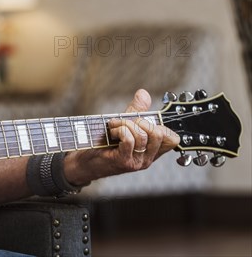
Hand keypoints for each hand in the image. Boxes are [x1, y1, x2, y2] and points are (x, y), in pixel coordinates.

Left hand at [64, 89, 179, 185]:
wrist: (85, 162)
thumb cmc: (104, 144)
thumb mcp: (123, 125)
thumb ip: (136, 111)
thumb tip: (143, 94)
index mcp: (151, 151)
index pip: (172, 139)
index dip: (161, 125)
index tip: (142, 120)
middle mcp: (147, 158)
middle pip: (158, 133)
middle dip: (140, 121)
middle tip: (124, 122)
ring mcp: (137, 162)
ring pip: (142, 135)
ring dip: (125, 123)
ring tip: (113, 126)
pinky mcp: (124, 162)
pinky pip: (129, 139)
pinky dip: (119, 130)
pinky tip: (111, 132)